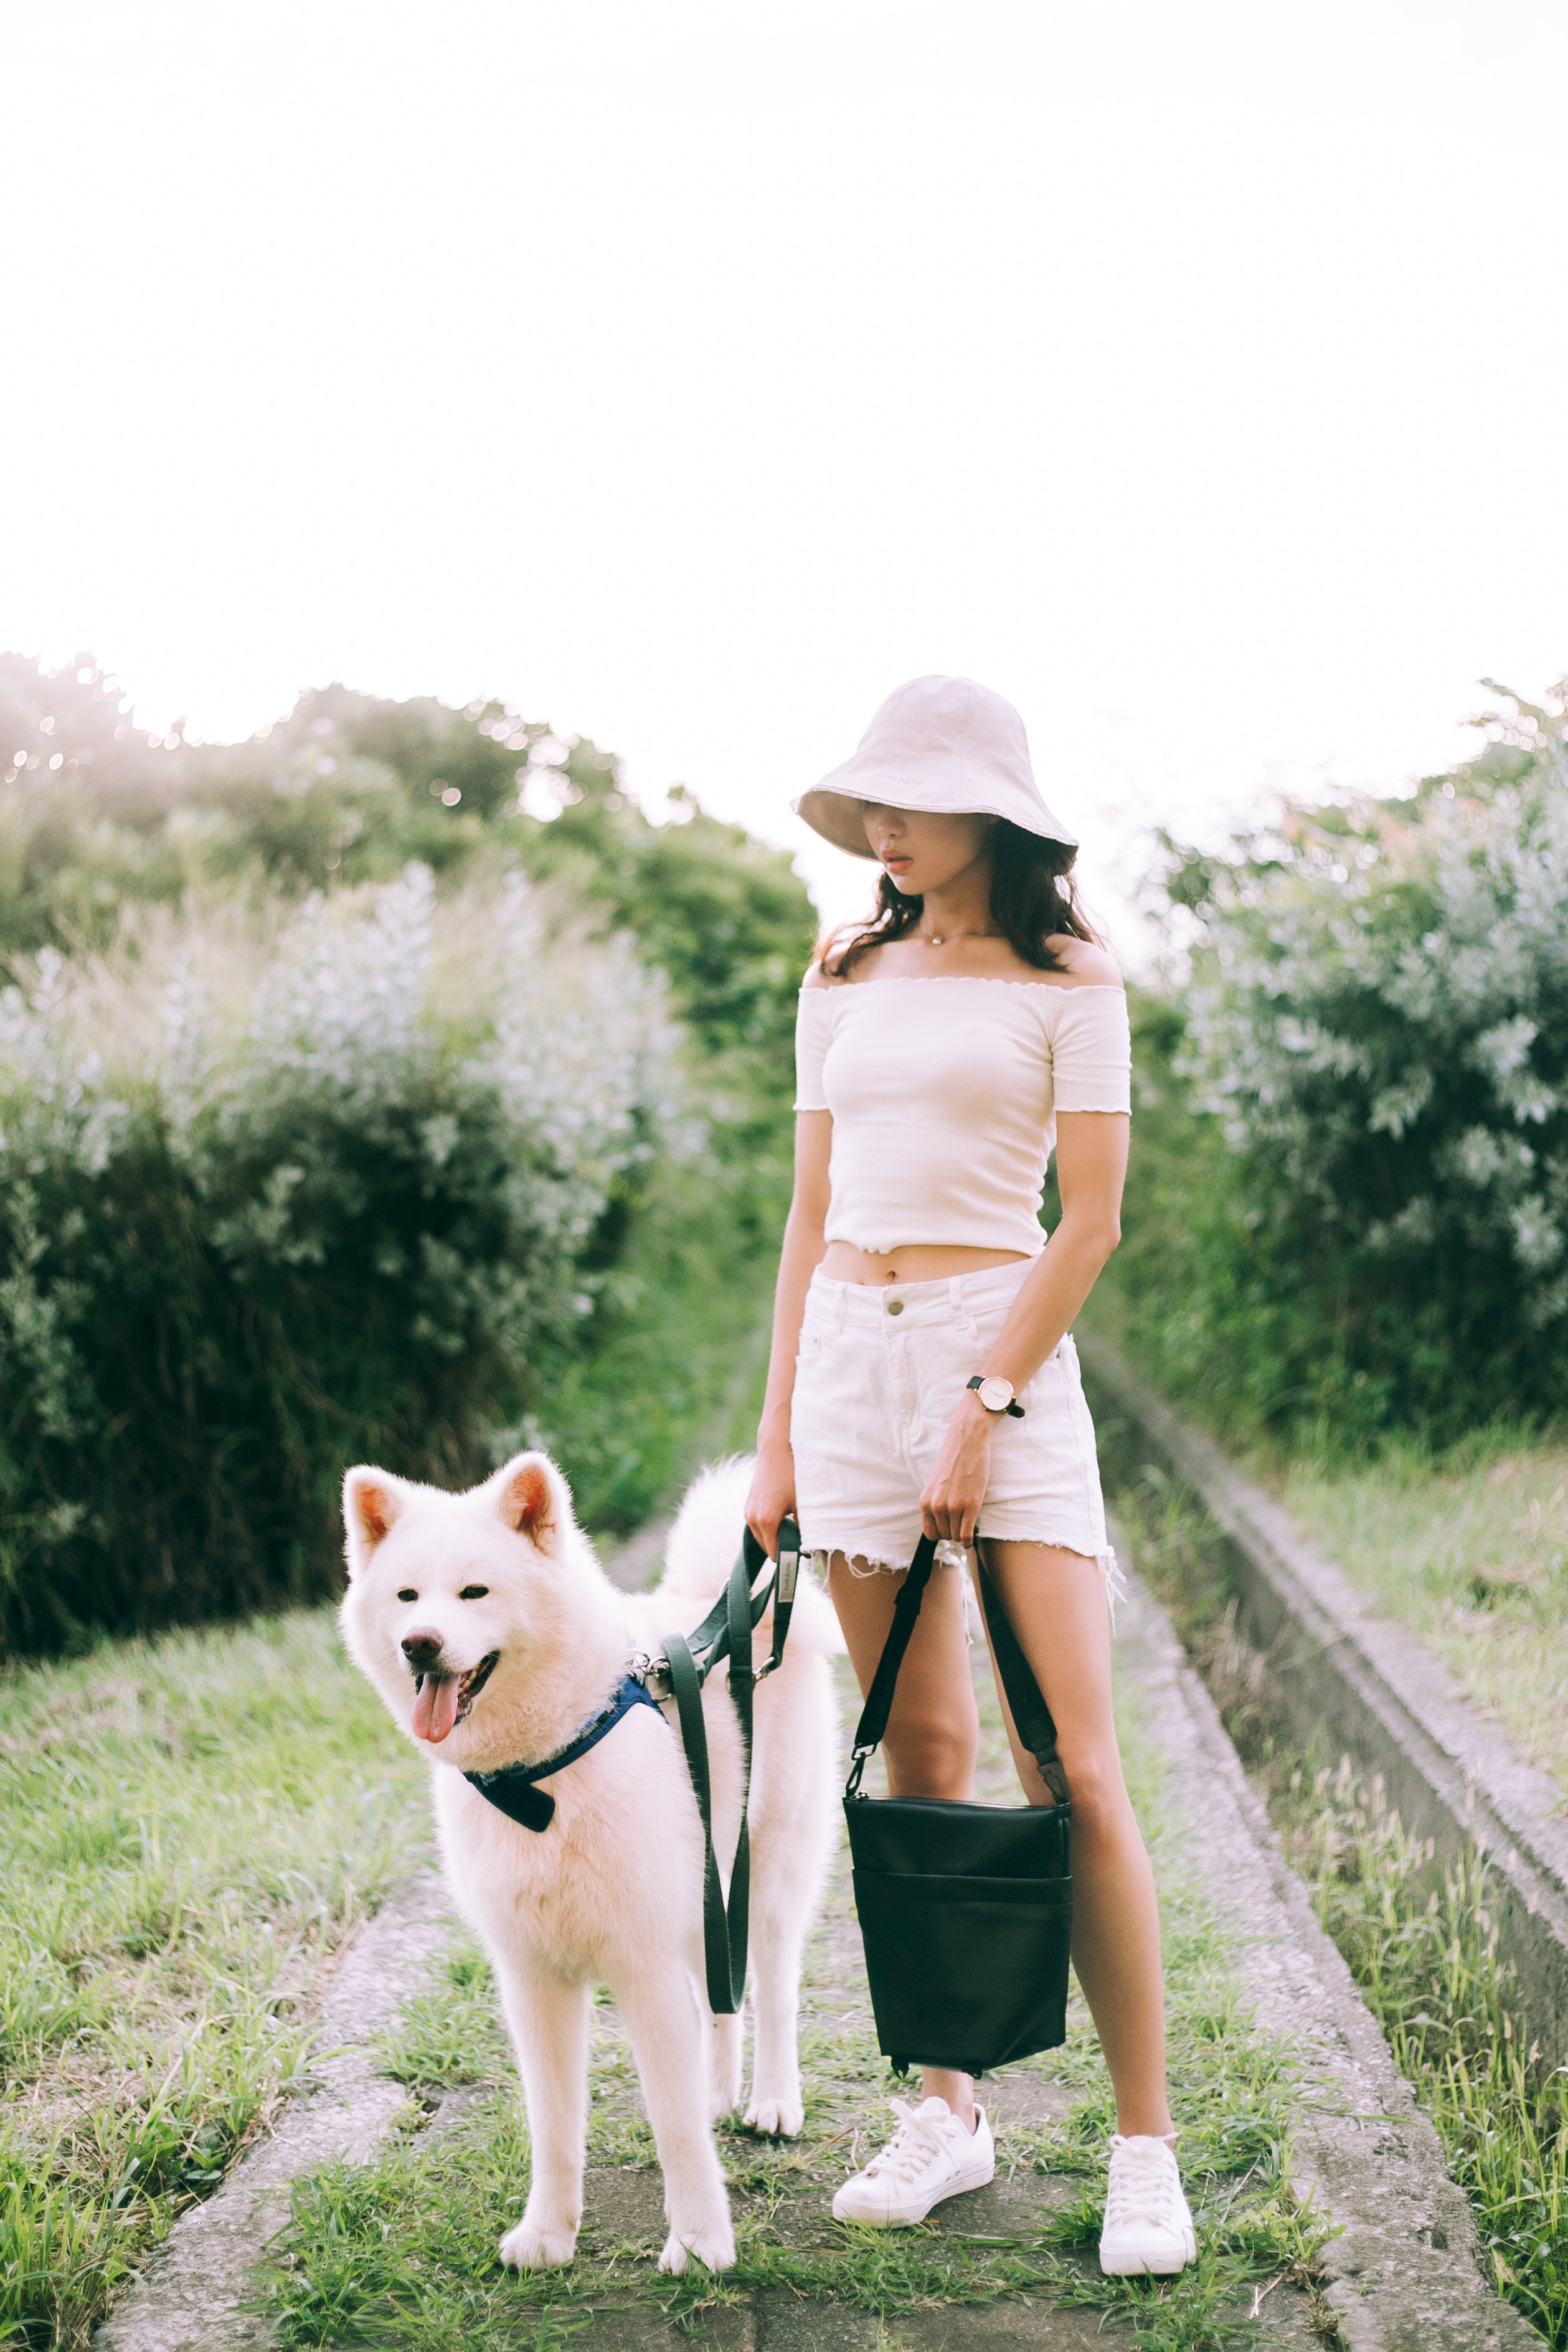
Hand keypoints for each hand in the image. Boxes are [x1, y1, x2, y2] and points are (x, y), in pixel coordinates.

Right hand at [746, 1443, 797, 1561]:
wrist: (775, 1450)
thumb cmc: (791, 1475)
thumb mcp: (802, 1503)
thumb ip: (805, 1528)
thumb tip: (810, 1547)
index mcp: (766, 1521)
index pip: (774, 1554)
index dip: (788, 1559)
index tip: (801, 1559)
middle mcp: (752, 1519)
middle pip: (766, 1548)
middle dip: (781, 1549)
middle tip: (800, 1545)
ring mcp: (748, 1512)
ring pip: (761, 1537)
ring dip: (775, 1537)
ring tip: (793, 1530)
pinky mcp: (748, 1505)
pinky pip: (757, 1526)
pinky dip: (769, 1528)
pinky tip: (784, 1518)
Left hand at [919, 1392, 994, 1546]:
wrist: (967, 1441)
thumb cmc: (953, 1461)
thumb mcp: (935, 1484)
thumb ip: (934, 1503)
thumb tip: (939, 1522)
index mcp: (925, 1501)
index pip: (930, 1533)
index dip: (941, 1533)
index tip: (949, 1528)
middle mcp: (936, 1506)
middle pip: (944, 1536)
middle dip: (953, 1532)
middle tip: (961, 1522)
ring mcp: (953, 1507)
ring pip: (956, 1537)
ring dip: (962, 1535)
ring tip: (968, 1522)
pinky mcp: (971, 1505)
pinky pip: (966, 1535)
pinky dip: (969, 1542)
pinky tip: (971, 1539)